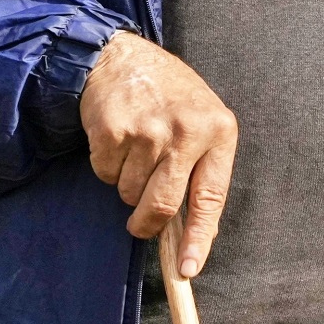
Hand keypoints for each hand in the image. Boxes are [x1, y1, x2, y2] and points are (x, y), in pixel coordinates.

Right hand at [80, 32, 237, 277]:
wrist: (120, 55)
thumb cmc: (166, 94)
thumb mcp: (199, 119)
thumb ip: (200, 168)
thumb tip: (193, 234)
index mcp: (218, 129)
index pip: (211, 197)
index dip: (199, 238)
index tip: (188, 269)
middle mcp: (186, 130)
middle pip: (162, 205)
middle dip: (146, 222)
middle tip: (139, 223)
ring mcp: (148, 129)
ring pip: (129, 192)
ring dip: (127, 182)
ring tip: (134, 146)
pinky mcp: (113, 130)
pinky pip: (106, 173)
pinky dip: (107, 164)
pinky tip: (116, 136)